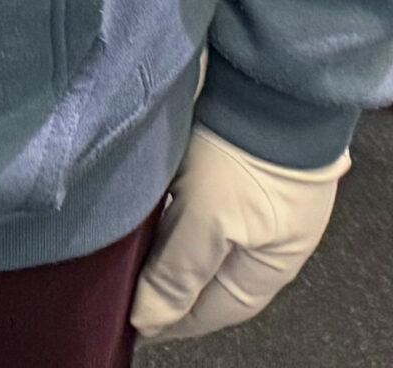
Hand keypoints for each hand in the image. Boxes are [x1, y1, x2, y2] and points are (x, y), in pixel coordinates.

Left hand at [132, 127, 346, 340]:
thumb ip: (179, 273)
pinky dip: (165, 197)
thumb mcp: (211, 222)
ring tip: (120, 238)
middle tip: (120, 282)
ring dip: (162, 235)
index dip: (174, 319)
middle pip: (206, 271)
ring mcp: (249, 189)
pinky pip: (191, 189)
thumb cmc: (255, 151)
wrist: (270, 69)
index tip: (135, 322)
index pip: (217, 310)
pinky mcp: (230, 151)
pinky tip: (138, 193)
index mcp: (272, 263)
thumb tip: (150, 319)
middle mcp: (263, 231)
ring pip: (196, 228)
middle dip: (165, 279)